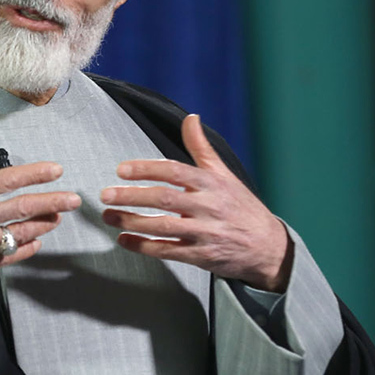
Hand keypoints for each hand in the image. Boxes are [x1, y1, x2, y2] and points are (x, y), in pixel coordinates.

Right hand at [0, 130, 80, 299]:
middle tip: (75, 198)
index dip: (34, 173)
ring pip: (21, 232)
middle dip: (53, 201)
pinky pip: (10, 256)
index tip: (55, 169)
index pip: (6, 179)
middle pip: (23, 206)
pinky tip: (36, 243)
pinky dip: (25, 249)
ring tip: (59, 217)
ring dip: (43, 224)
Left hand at [99, 114, 290, 291]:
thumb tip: (190, 118)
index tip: (122, 169)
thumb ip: (202, 147)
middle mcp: (208, 206)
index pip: (175, 171)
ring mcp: (205, 233)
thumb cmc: (241, 206)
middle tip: (105, 194)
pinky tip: (124, 240)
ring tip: (109, 216)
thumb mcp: (224, 174)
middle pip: (164, 199)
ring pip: (162, 227)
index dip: (147, 169)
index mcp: (212, 183)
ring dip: (131, 222)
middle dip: (132, 196)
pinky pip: (168, 251)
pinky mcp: (202, 256)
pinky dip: (143, 246)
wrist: (268, 247)